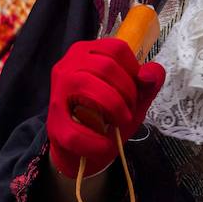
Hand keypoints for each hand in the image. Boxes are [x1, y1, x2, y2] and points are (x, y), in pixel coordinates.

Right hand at [46, 38, 164, 178]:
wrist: (81, 153)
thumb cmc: (107, 117)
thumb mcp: (134, 98)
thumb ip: (148, 83)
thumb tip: (149, 74)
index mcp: (87, 52)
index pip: (117, 49)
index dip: (134, 71)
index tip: (136, 91)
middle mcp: (68, 64)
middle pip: (106, 65)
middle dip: (126, 91)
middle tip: (129, 110)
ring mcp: (56, 92)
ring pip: (87, 84)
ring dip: (113, 107)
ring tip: (121, 122)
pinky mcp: (53, 123)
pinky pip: (76, 130)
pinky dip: (97, 142)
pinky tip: (105, 145)